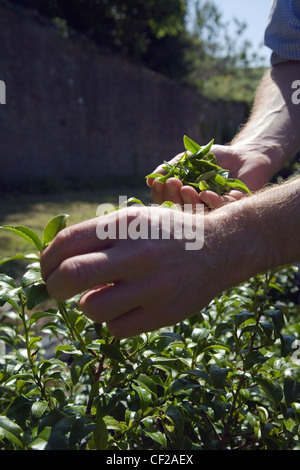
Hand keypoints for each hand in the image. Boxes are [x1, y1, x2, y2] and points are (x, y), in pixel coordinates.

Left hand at [40, 205, 230, 337]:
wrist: (220, 247)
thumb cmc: (168, 234)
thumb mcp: (136, 220)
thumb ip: (99, 236)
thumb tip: (56, 263)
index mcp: (127, 224)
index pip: (66, 242)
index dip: (46, 260)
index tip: (47, 269)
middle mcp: (138, 253)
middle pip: (71, 275)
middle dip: (54, 286)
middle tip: (58, 289)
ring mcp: (153, 286)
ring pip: (92, 308)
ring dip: (88, 305)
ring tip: (103, 297)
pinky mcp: (164, 313)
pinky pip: (116, 329)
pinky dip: (112, 321)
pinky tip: (125, 308)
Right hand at [147, 143, 272, 208]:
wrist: (245, 155)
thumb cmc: (216, 158)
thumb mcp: (189, 158)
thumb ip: (171, 168)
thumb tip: (149, 178)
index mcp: (185, 199)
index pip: (167, 201)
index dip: (160, 193)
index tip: (156, 181)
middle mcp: (198, 209)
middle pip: (180, 211)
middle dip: (173, 197)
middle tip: (172, 182)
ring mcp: (214, 211)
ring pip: (198, 213)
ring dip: (190, 202)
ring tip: (186, 188)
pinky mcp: (233, 209)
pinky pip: (220, 209)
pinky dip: (211, 201)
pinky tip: (205, 193)